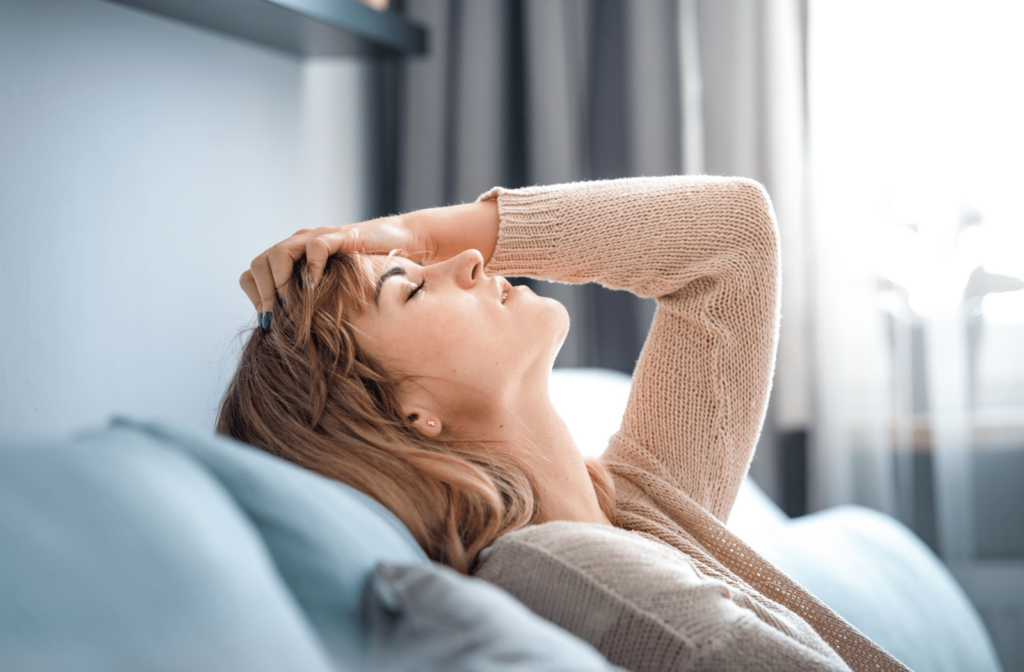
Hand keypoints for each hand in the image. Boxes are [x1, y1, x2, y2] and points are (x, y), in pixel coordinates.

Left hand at [240, 215, 433, 314]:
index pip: (253, 272)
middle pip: (259, 263)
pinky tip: (319, 288)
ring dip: (281, 283)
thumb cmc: (365, 273)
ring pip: (279, 253)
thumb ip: (311, 305)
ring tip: (292, 305)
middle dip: (264, 294)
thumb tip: (292, 338)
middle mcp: (299, 245)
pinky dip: (313, 268)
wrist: (400, 242)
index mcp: (292, 259)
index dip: (255, 296)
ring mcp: (317, 238)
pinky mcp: (340, 236)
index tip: (268, 322)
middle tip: (276, 319)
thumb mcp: (331, 292)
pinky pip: (317, 247)